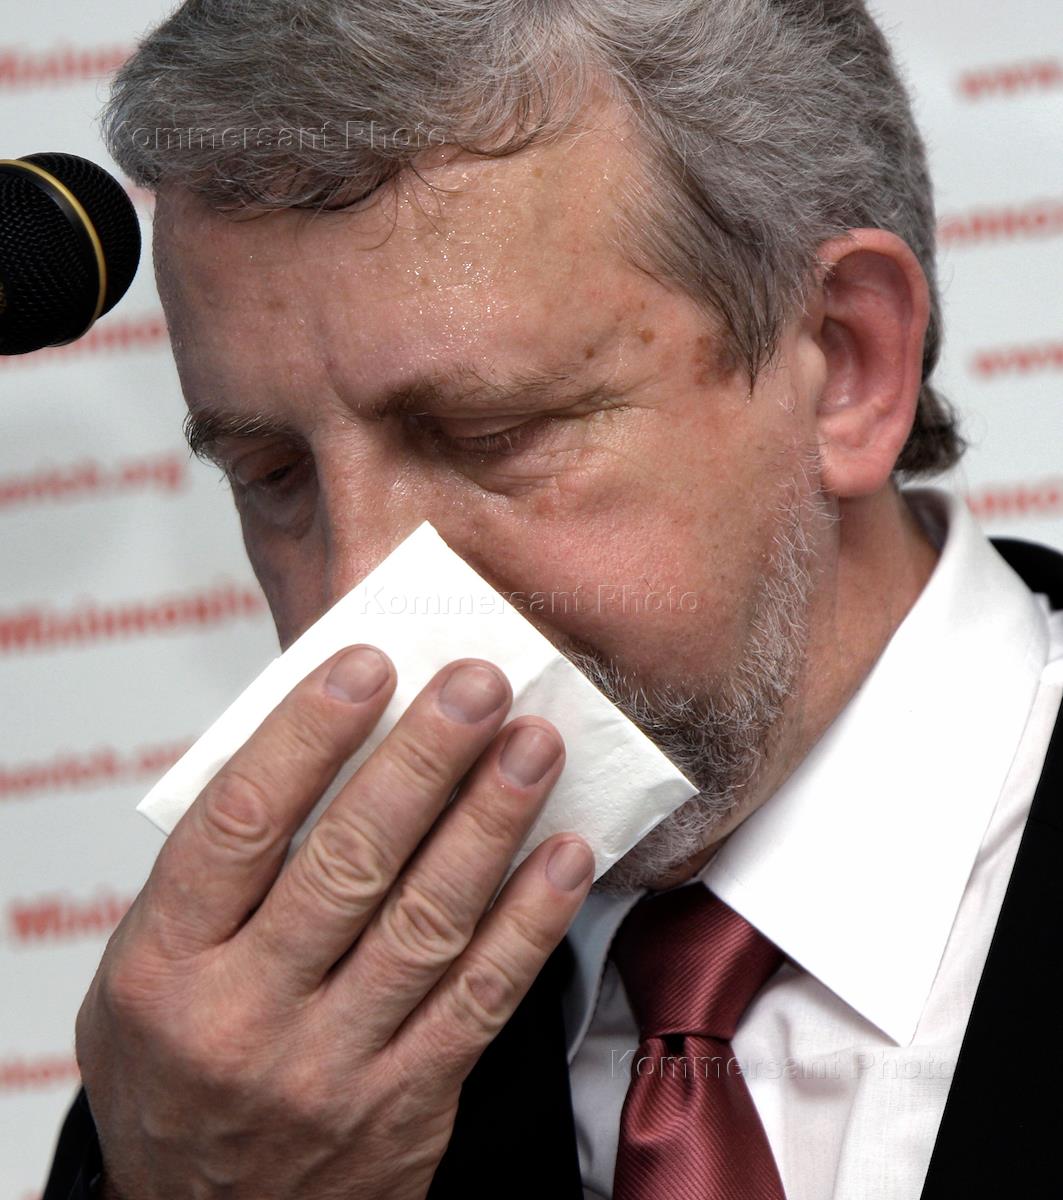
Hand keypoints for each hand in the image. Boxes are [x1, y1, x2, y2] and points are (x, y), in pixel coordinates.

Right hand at [76, 646, 593, 1198]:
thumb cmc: (177, 1064)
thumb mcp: (149, 967)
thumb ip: (217, 872)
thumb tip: (328, 742)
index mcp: (162, 968)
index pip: (240, 825)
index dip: (309, 735)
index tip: (371, 665)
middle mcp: (243, 1019)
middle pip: (348, 864)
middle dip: (424, 761)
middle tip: (480, 685)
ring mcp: (332, 1068)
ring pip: (427, 923)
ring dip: (491, 822)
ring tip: (535, 742)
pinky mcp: (409, 1105)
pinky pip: (481, 1000)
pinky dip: (530, 920)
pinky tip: (566, 851)